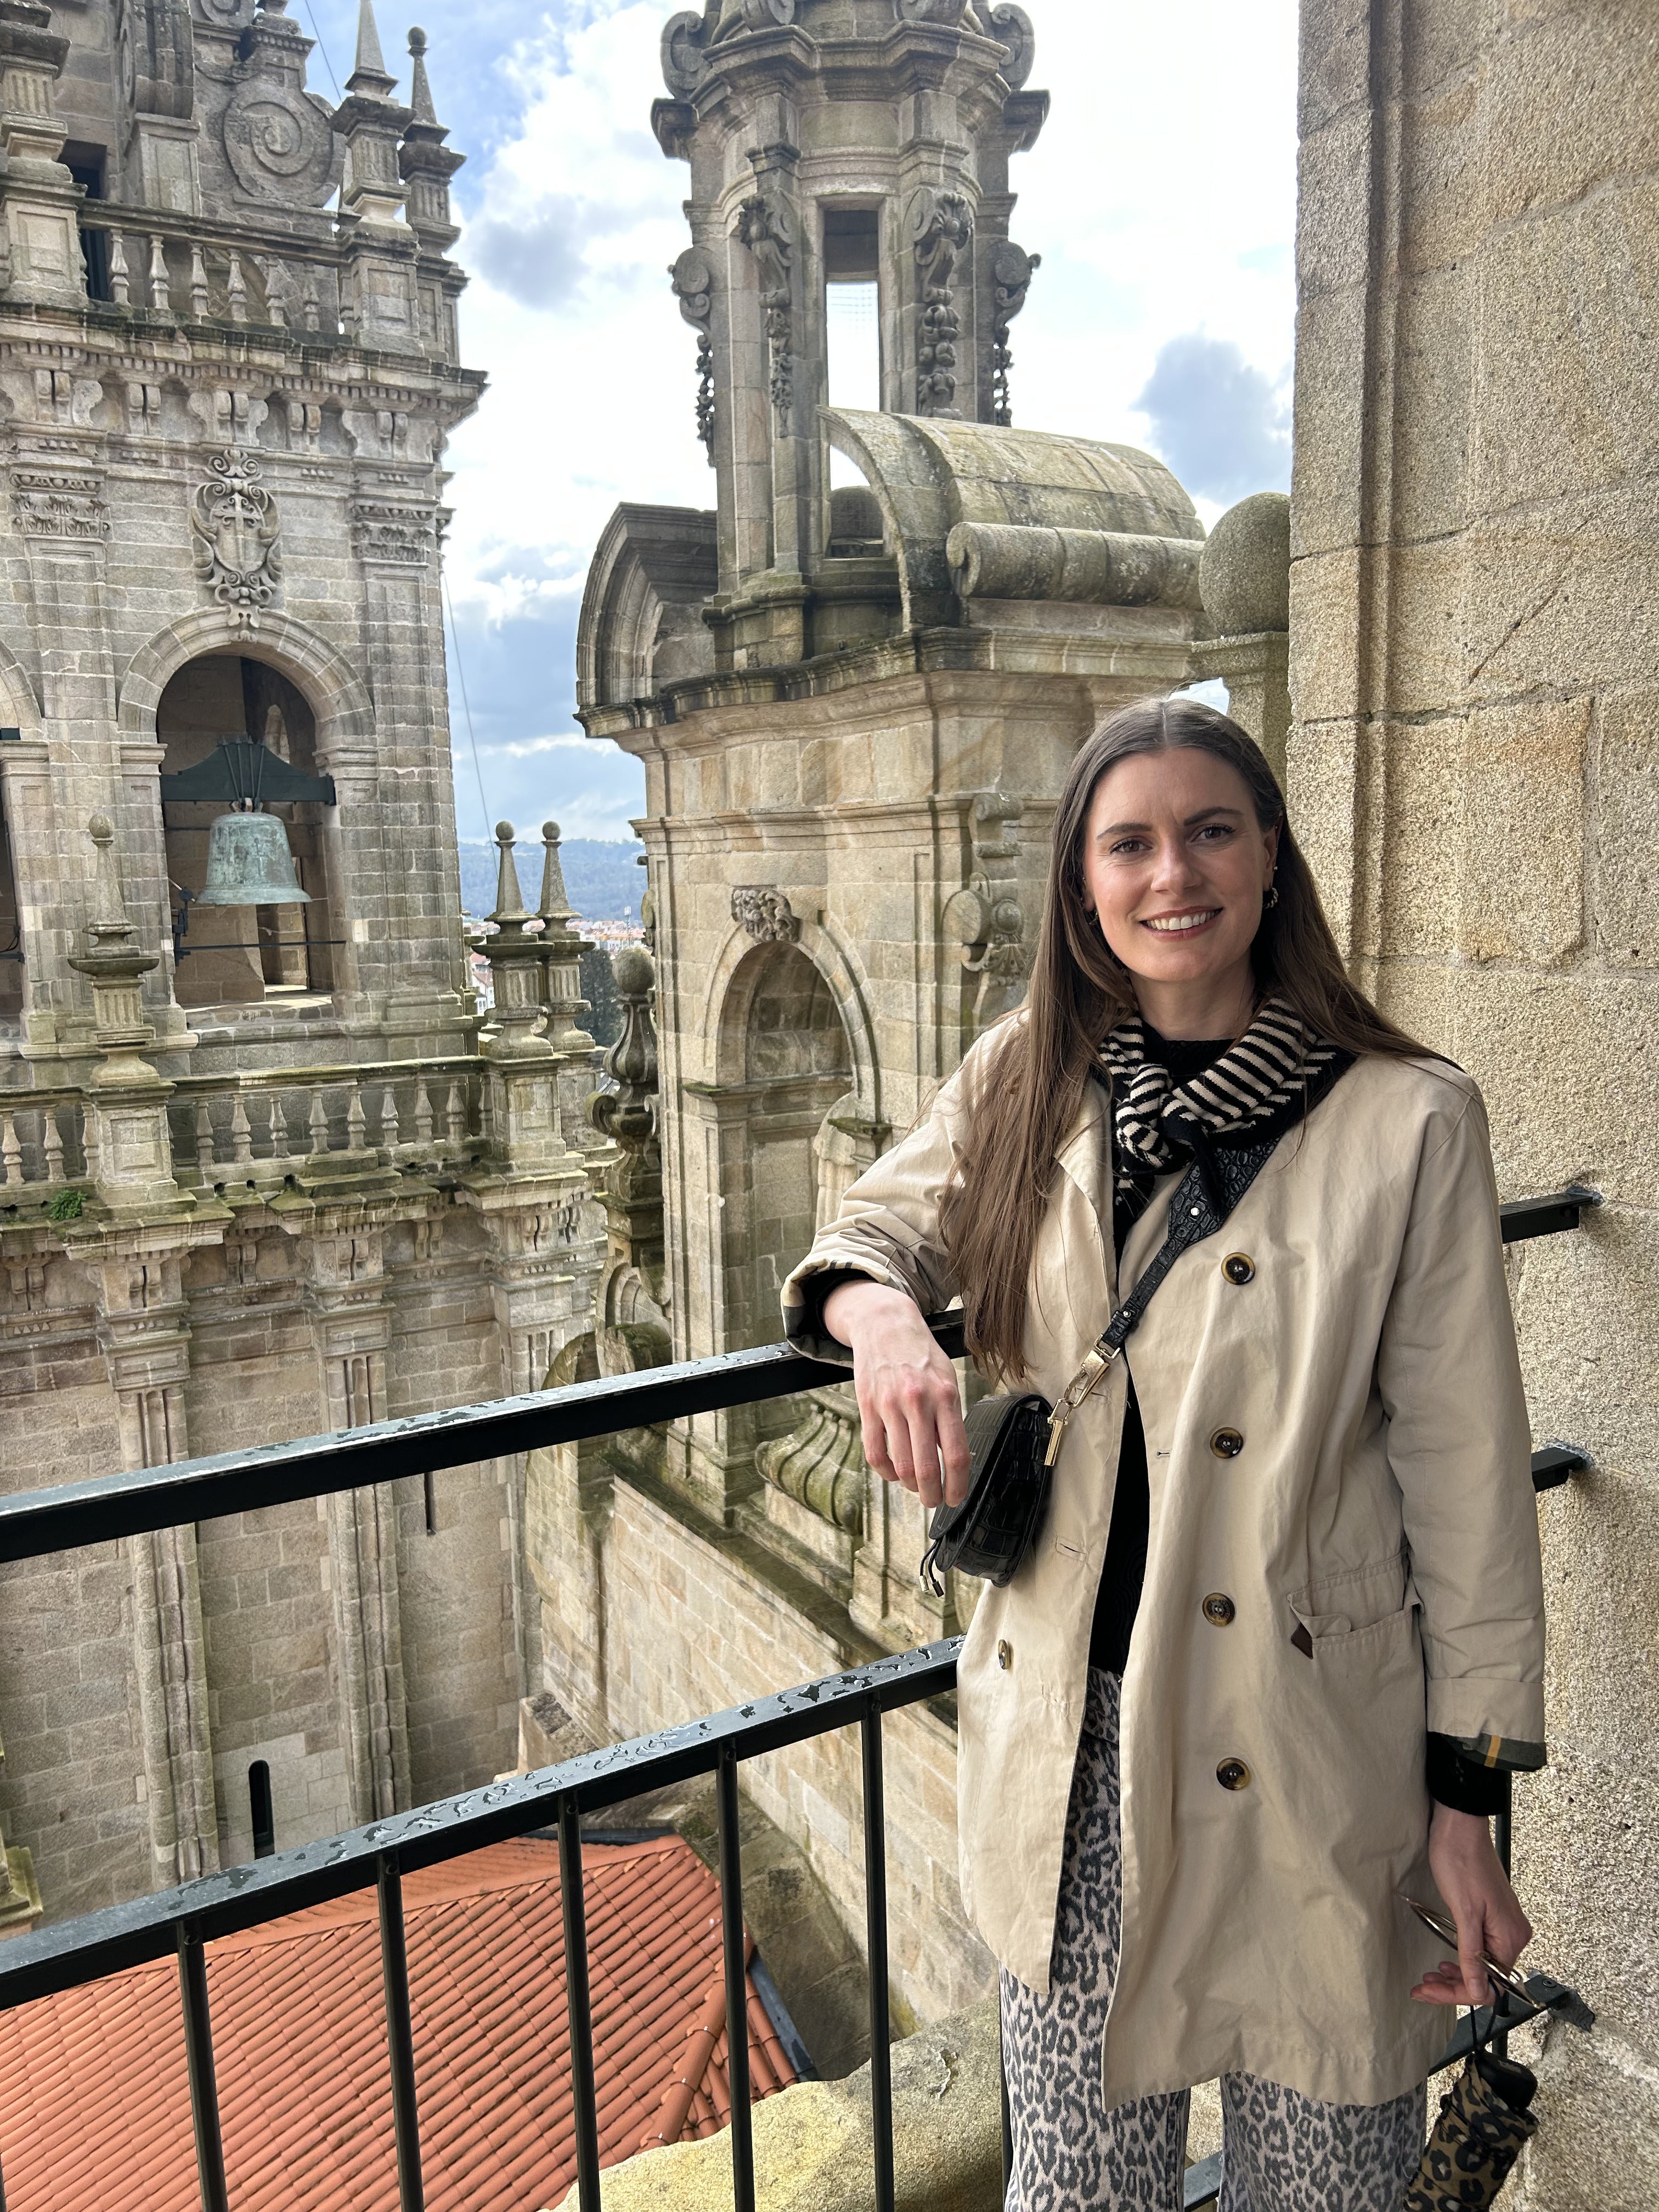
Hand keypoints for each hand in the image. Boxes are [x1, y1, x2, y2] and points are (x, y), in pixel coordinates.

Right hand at [822, 1281, 969, 1510]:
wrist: (885, 1323)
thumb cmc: (921, 1355)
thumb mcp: (947, 1379)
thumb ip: (950, 1417)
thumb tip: (956, 1459)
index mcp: (945, 1396)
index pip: (956, 1454)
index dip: (958, 1485)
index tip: (957, 1498)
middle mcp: (918, 1402)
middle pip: (926, 1468)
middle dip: (932, 1495)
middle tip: (935, 1501)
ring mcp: (889, 1405)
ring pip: (900, 1465)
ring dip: (910, 1486)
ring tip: (916, 1487)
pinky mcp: (867, 1407)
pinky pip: (875, 1453)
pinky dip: (886, 1471)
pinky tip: (893, 1472)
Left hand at [1411, 1802, 1532, 2007]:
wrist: (1459, 1825)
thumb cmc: (1460, 1860)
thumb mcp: (1464, 1912)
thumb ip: (1472, 1955)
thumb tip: (1478, 1992)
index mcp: (1511, 1937)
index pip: (1490, 1985)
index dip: (1459, 1993)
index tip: (1430, 1992)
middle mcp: (1513, 1935)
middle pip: (1486, 1977)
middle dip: (1454, 1986)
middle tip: (1422, 1987)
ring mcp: (1503, 1925)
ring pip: (1481, 1964)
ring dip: (1456, 1974)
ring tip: (1429, 1976)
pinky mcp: (1491, 1915)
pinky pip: (1480, 1948)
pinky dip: (1461, 1958)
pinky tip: (1446, 1961)